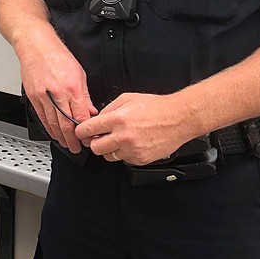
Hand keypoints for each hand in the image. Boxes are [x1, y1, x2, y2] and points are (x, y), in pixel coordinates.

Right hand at [20, 47, 96, 153]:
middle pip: (66, 124)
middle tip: (78, 148)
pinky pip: (41, 117)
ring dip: (61, 137)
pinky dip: (49, 128)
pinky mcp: (33, 97)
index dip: (86, 131)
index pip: (81, 117)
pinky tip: (54, 133)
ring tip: (67, 144)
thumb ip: (85, 95)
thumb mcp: (79, 73)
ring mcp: (43, 96)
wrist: (35, 45)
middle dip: (73, 140)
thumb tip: (91, 111)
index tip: (89, 137)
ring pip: (53, 124)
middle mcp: (57, 94)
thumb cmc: (57, 55)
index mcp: (71, 88)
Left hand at [75, 93, 197, 164]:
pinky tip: (132, 143)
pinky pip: (123, 160)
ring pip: (108, 156)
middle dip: (95, 142)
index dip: (81, 131)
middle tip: (100, 137)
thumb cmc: (156, 107)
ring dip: (109, 149)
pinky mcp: (140, 159)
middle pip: (95, 148)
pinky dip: (124, 153)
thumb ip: (108, 109)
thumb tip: (97, 119)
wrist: (178, 119)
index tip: (81, 132)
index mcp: (118, 119)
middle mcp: (123, 137)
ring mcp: (132, 150)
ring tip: (120, 138)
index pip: (88, 130)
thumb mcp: (127, 99)